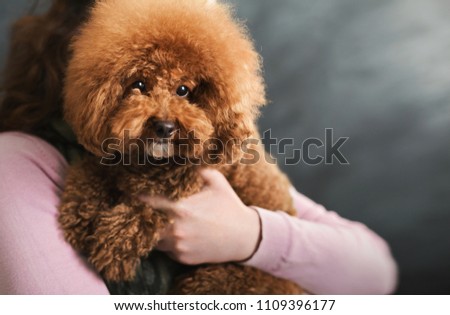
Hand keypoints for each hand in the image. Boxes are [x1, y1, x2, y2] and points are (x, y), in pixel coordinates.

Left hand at [139, 169, 260, 264]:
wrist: (245, 237)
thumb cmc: (229, 206)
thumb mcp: (216, 182)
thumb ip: (195, 170)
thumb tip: (177, 159)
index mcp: (182, 209)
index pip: (147, 203)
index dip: (137, 197)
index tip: (132, 190)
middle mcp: (176, 231)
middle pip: (145, 222)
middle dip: (143, 214)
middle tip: (142, 205)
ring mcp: (179, 246)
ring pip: (153, 238)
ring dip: (154, 228)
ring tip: (161, 218)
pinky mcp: (182, 258)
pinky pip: (166, 249)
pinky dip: (167, 241)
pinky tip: (178, 231)